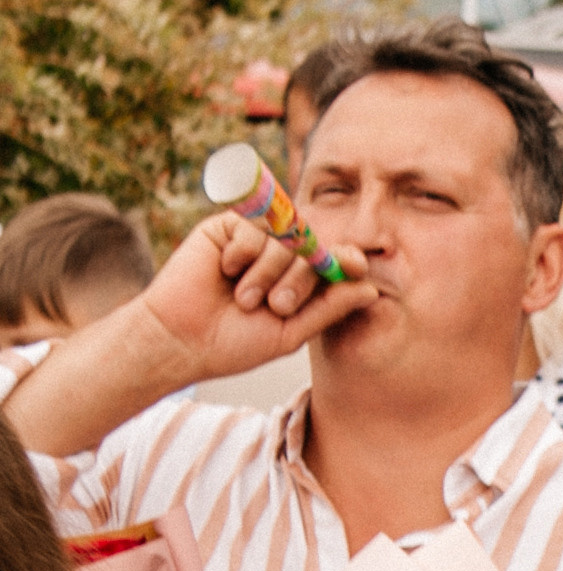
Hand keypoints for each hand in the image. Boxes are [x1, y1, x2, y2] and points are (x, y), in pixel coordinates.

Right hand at [140, 210, 375, 383]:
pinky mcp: (227, 228)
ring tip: (245, 299)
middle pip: (312, 247)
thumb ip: (328, 309)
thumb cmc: (234, 344)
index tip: (358, 263)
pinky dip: (244, 252)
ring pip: (283, 237)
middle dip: (301, 277)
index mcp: (300, 285)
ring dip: (268, 272)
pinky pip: (252, 226)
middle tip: (279, 306)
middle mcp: (280, 259)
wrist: (182, 340)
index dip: (346, 259)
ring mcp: (254, 241)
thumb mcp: (289, 333)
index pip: (332, 262)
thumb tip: (371, 289)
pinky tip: (226, 271)